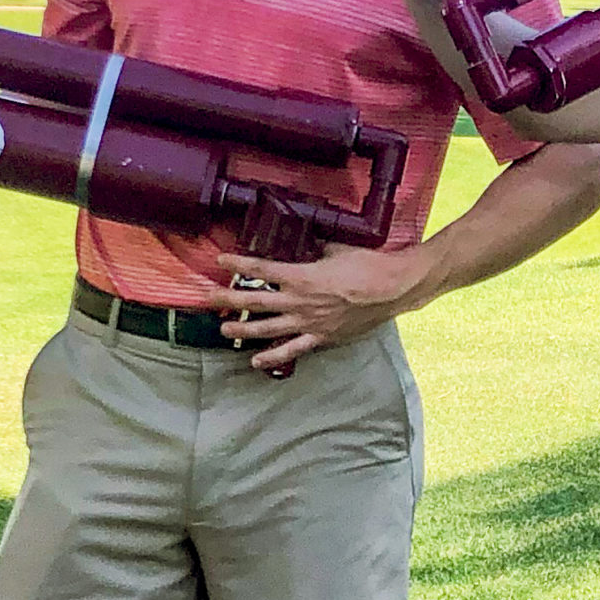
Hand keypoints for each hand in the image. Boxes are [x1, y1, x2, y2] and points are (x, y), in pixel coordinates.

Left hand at [216, 247, 429, 376]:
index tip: (220, 260)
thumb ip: (315, 248)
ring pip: (267, 328)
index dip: (238, 264)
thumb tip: (305, 239)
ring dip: (243, 328)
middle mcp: (299, 301)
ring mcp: (308, 322)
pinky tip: (255, 360)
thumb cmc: (367, 265)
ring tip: (224, 328)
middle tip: (207, 298)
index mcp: (301, 276)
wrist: (392, 289)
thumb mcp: (336, 248)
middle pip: (255, 301)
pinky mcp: (321, 337)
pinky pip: (292, 350)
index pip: (261, 270)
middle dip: (228, 299)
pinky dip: (272, 356)